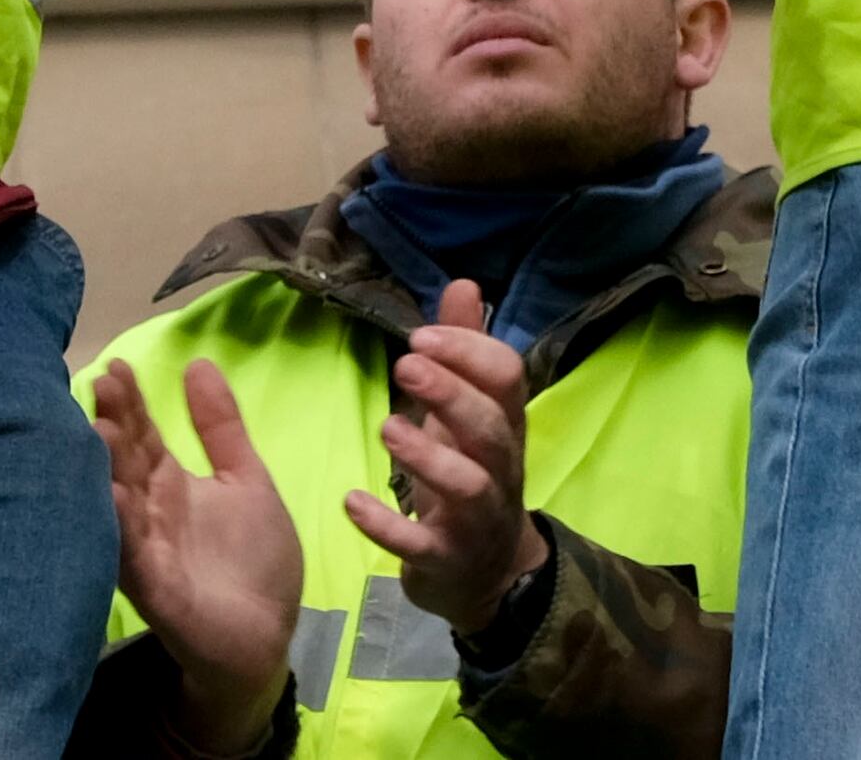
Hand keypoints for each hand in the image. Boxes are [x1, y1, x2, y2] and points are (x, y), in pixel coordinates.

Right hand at [94, 357, 303, 751]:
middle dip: (114, 425)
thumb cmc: (253, 558)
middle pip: (126, 464)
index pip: (144, 436)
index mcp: (170, 486)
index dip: (131, 403)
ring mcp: (149, 552)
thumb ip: (221, 427)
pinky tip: (115, 498)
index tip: (116, 365)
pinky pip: (135, 557)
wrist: (266, 634)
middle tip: (102, 383)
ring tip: (101, 430)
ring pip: (121, 507)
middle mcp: (149, 515)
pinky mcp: (157, 590)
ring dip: (109, 472)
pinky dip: (124, 529)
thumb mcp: (245, 479)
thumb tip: (198, 363)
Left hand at [350, 283, 549, 635]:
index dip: (471, 352)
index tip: (421, 335)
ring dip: (428, 454)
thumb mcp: (469, 415)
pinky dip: (388, 526)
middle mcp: (502, 469)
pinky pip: (422, 545)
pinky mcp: (448, 560)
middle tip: (405, 364)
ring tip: (386, 427)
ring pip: (468, 484)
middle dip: (451, 393)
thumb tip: (465, 284)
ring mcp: (478, 519)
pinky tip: (352, 502)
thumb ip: (465, 352)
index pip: (509, 379)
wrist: (486, 577)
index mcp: (506, 427)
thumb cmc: (470, 478)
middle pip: (492, 427)